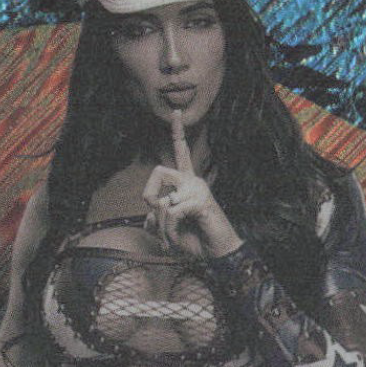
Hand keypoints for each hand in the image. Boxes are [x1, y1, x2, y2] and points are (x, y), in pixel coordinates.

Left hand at [142, 116, 242, 259]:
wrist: (217, 255)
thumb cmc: (195, 240)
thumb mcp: (167, 230)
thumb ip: (155, 220)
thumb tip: (150, 214)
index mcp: (186, 182)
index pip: (181, 152)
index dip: (177, 131)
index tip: (176, 112)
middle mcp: (193, 181)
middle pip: (159, 171)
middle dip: (148, 195)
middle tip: (156, 214)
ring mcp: (198, 190)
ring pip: (163, 200)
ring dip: (161, 226)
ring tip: (169, 241)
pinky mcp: (201, 201)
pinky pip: (172, 212)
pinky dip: (169, 232)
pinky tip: (176, 241)